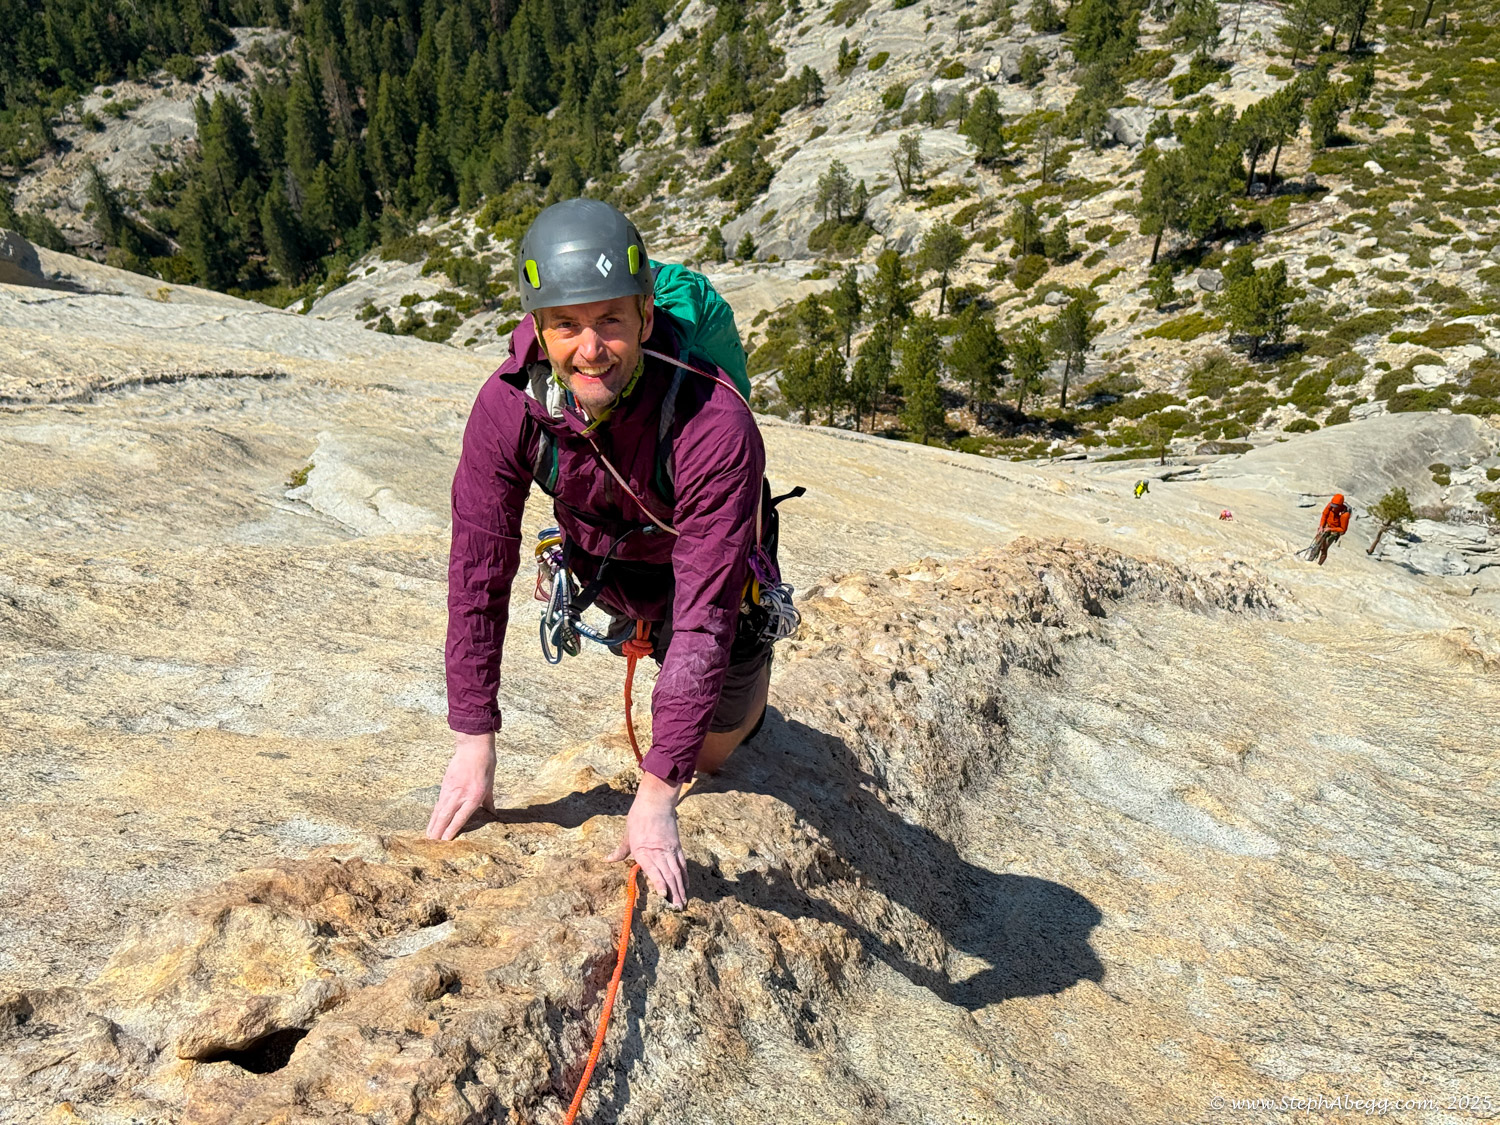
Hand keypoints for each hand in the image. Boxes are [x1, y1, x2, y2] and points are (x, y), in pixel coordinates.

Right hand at [426, 732, 496, 839]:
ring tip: (428, 835)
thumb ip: (489, 802)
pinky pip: (439, 802)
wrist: (474, 748)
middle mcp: (460, 795)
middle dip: (438, 830)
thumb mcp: (490, 785)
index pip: (460, 818)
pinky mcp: (445, 784)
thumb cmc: (486, 765)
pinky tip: (432, 819)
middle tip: (431, 843)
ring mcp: (450, 789)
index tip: (445, 840)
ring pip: (439, 810)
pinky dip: (435, 812)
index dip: (452, 830)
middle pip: (446, 816)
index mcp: (474, 797)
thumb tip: (492, 814)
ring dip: (433, 823)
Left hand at [606, 771, 686, 906]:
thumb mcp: (627, 834)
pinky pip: (682, 864)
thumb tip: (608, 859)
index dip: (660, 882)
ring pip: (677, 871)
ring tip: (683, 902)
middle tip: (677, 907)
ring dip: (681, 888)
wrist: (656, 802)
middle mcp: (658, 852)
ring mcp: (670, 849)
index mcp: (643, 850)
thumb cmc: (638, 817)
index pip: (654, 869)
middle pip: (668, 874)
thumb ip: (620, 851)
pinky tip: (686, 886)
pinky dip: (685, 876)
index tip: (664, 894)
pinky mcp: (677, 846)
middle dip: (673, 892)